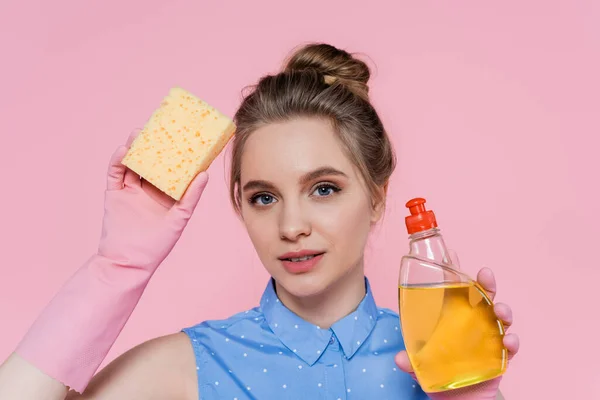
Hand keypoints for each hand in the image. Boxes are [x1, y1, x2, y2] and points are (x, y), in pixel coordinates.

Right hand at [98, 129, 208, 270]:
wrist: (128, 262)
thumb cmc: (157, 245)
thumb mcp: (179, 219)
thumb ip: (190, 197)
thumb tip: (204, 174)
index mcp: (166, 194)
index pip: (172, 168)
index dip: (176, 153)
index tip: (181, 136)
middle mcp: (148, 190)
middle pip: (151, 162)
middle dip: (153, 145)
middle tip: (158, 127)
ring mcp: (130, 191)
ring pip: (133, 164)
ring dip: (134, 148)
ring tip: (138, 133)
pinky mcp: (114, 194)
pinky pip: (115, 173)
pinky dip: (117, 161)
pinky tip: (123, 150)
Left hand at [395, 253, 519, 398]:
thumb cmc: (438, 372)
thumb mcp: (420, 366)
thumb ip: (411, 361)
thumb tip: (400, 359)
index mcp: (451, 318)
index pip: (453, 290)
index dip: (453, 271)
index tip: (452, 253)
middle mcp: (472, 323)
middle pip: (482, 297)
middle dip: (486, 283)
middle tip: (485, 275)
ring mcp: (488, 337)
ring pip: (500, 317)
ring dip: (503, 310)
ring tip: (500, 311)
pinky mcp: (500, 357)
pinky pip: (509, 346)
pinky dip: (512, 341)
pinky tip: (508, 341)